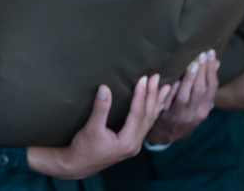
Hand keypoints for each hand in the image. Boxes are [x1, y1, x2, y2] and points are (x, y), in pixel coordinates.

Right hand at [27, 76, 171, 179]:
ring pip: (149, 121)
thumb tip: (104, 88)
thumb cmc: (83, 148)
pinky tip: (156, 104)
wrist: (78, 166)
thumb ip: (100, 109)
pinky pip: (146, 125)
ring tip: (166, 88)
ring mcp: (134, 145)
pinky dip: (152, 112)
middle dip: (153, 96)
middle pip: (148, 117)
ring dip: (156, 103)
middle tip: (157, 77)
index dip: (141, 95)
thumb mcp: (91, 128)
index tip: (144, 78)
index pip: (138, 114)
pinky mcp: (130, 144)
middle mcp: (134, 144)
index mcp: (127, 142)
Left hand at [146, 51, 218, 145]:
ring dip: (189, 78)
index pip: (211, 88)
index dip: (211, 70)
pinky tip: (174, 79)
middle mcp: (193, 114)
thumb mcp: (198, 104)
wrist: (165, 135)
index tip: (210, 54)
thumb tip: (216, 62)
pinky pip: (168, 102)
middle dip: (202, 71)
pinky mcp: (164, 115)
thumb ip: (206, 85)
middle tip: (201, 54)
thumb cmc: (184, 114)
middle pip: (200, 90)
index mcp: (203, 111)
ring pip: (184, 96)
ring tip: (192, 63)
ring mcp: (179, 115)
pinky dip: (171, 91)